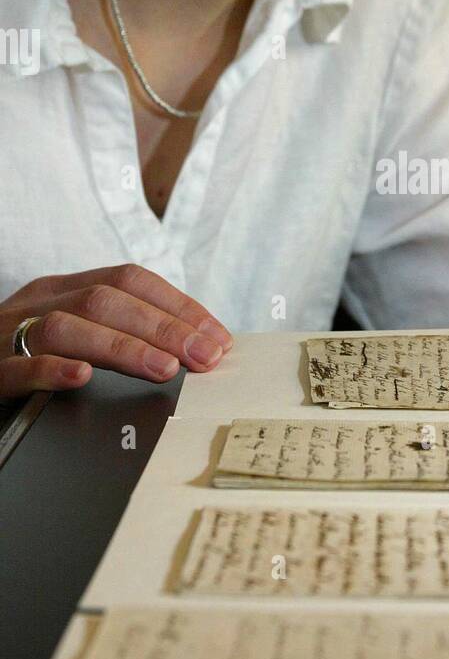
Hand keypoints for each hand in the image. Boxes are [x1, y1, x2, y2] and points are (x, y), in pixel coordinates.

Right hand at [0, 264, 232, 400]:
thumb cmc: (21, 356)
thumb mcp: (69, 333)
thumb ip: (116, 332)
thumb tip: (190, 350)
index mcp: (62, 289)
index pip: (130, 281)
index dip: (179, 305)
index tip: (217, 337)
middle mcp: (37, 304)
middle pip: (106, 301)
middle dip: (164, 327)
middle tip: (205, 357)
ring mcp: (8, 335)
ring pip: (67, 327)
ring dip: (123, 346)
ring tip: (165, 369)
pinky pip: (17, 365)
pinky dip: (51, 370)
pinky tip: (81, 377)